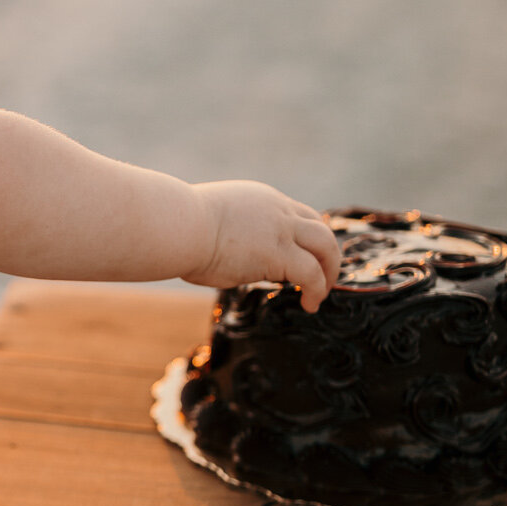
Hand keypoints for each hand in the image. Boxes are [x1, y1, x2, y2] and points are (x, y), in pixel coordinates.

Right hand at [183, 182, 339, 312]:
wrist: (177, 226)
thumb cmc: (179, 228)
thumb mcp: (211, 222)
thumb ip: (227, 235)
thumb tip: (216, 253)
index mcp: (261, 200)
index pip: (298, 215)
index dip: (308, 238)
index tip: (306, 258)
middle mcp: (277, 210)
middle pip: (321, 227)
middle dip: (327, 254)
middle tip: (324, 278)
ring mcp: (280, 230)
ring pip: (326, 246)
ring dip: (330, 272)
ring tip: (321, 294)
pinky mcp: (278, 254)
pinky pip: (311, 273)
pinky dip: (317, 290)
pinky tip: (309, 305)